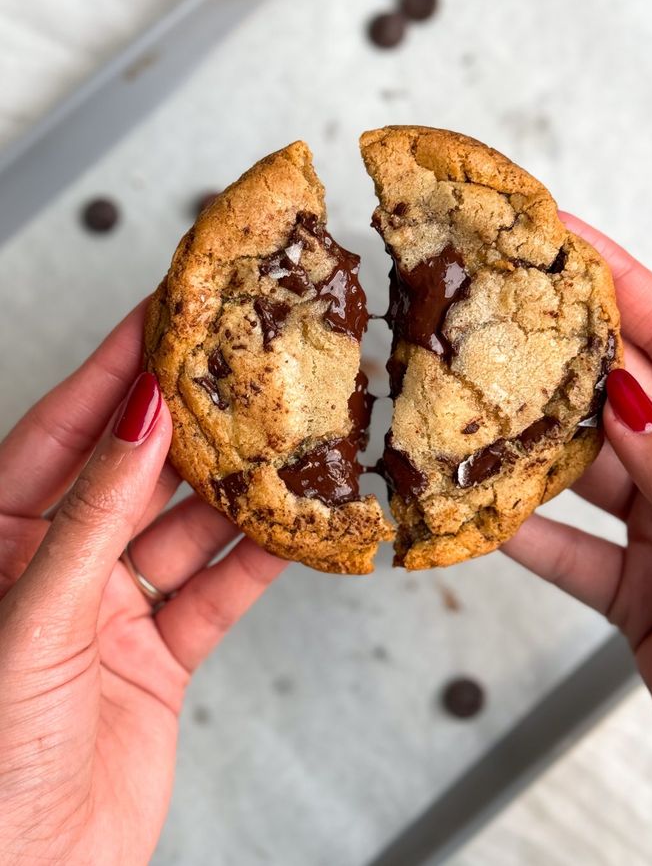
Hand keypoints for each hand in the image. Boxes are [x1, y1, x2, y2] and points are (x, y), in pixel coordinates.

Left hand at [0, 302, 285, 864]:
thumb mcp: (36, 619)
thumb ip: (94, 515)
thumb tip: (138, 417)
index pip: (62, 433)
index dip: (112, 372)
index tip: (159, 317)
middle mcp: (57, 566)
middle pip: (133, 472)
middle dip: (187, 421)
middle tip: (238, 365)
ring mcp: (112, 610)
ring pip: (185, 529)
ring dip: (235, 490)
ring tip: (283, 436)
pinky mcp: (160, 655)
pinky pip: (217, 592)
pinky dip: (259, 562)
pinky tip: (295, 526)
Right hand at [504, 213, 651, 855]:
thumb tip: (630, 405)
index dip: (623, 283)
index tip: (560, 236)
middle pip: (630, 396)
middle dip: (559, 353)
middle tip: (491, 311)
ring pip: (591, 473)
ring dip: (528, 447)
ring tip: (466, 404)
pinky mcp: (647, 599)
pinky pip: (573, 554)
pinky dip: (524, 537)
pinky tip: (477, 516)